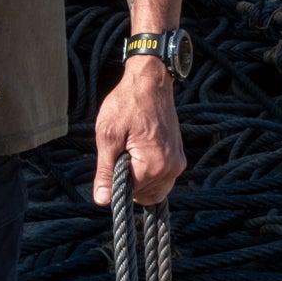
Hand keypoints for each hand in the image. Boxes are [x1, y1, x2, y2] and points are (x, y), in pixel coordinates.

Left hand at [92, 57, 185, 204]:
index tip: (111, 161)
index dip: (116, 183)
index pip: (131, 194)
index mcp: (154, 165)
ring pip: (155, 190)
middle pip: (145, 197)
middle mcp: (172, 168)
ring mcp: (178, 162)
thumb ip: (106, 171)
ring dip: (139, 180)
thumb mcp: (108, 136)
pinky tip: (138, 152)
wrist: (150, 81)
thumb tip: (102, 200)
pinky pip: (163, 178)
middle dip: (130, 184)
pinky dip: (149, 173)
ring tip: (129, 154)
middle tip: (119, 157)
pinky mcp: (178, 155)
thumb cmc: (127, 103)